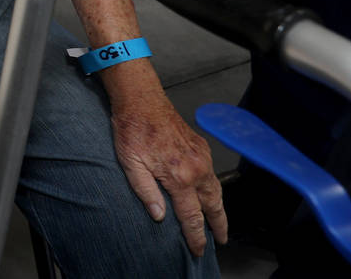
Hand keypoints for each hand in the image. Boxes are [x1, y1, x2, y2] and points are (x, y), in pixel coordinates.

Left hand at [110, 89, 227, 256]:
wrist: (141, 100)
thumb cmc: (133, 129)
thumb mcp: (130, 163)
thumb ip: (145, 192)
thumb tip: (159, 216)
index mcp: (178, 177)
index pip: (192, 217)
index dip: (195, 236)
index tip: (197, 249)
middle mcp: (196, 168)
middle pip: (213, 206)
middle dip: (218, 226)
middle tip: (221, 240)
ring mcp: (201, 156)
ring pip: (216, 190)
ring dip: (219, 208)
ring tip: (219, 222)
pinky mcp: (201, 146)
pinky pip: (212, 174)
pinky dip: (214, 188)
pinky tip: (209, 193)